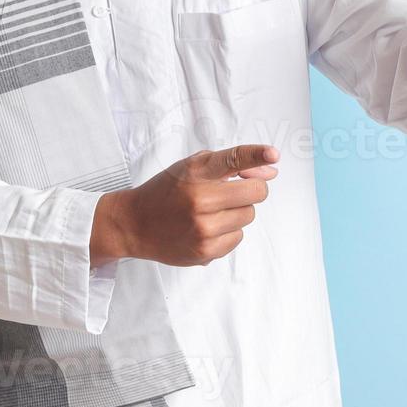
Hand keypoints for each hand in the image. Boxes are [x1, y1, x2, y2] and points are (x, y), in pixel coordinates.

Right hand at [90, 144, 278, 267]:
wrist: (134, 224)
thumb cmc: (166, 191)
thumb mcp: (191, 167)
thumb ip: (231, 164)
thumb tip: (271, 169)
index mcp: (195, 172)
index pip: (233, 158)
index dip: (256, 154)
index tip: (273, 155)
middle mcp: (199, 199)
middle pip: (255, 192)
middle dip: (251, 189)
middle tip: (232, 190)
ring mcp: (203, 228)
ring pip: (248, 216)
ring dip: (237, 211)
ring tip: (212, 211)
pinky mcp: (205, 252)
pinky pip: (238, 238)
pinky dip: (228, 232)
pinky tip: (206, 227)